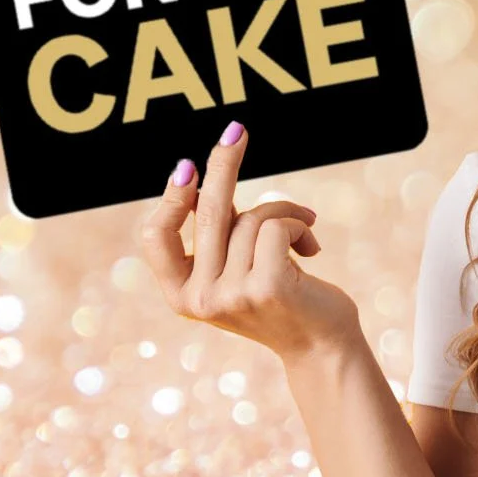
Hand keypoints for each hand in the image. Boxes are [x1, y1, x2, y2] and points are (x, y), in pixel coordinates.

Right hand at [134, 121, 361, 361]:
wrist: (323, 346)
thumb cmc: (282, 298)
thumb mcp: (237, 268)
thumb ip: (218, 236)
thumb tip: (202, 180)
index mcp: (181, 295)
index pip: (154, 237)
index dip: (169, 199)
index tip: (187, 168)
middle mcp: (200, 299)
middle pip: (208, 212)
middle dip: (223, 165)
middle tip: (236, 130)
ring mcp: (231, 295)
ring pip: (251, 218)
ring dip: (286, 213)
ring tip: (305, 231)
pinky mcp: (267, 287)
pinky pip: (276, 226)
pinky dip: (299, 224)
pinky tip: (311, 248)